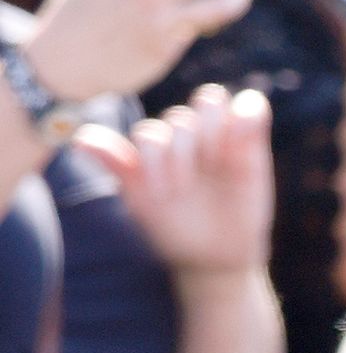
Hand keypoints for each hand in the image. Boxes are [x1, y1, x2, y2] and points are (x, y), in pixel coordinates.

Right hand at [73, 85, 274, 279]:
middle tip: (200, 179)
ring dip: (160, 156)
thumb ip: (250, 138)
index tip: (230, 153)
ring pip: (149, 135)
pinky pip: (107, 153)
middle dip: (191, 146)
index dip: (218, 121)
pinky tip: (85, 143)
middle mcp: (186, 139)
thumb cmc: (243, 211)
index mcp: (218, 132)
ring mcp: (158, 158)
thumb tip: (251, 97)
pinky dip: (96, 145)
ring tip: (172, 190)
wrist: (221, 254)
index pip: (209, 102)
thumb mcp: (253, 177)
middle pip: (180, 120)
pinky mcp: (134, 178)